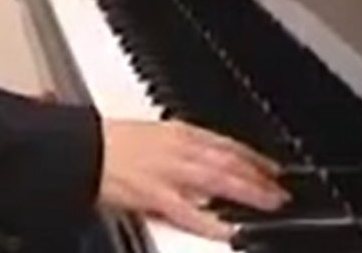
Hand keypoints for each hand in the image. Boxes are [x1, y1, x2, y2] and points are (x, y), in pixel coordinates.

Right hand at [97, 119, 287, 239]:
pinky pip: (189, 211)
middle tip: (281, 190)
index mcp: (177, 132)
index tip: (272, 167)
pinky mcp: (154, 193)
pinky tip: (230, 230)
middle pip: (229, 161)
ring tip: (269, 204)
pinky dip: (212, 222)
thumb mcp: (151, 136)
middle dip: (259, 176)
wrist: (80, 148)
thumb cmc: (108, 143)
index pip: (225, 143)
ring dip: (248, 192)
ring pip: (218, 180)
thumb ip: (178, 149)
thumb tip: (200, 159)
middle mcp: (178, 148)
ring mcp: (168, 171)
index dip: (252, 156)